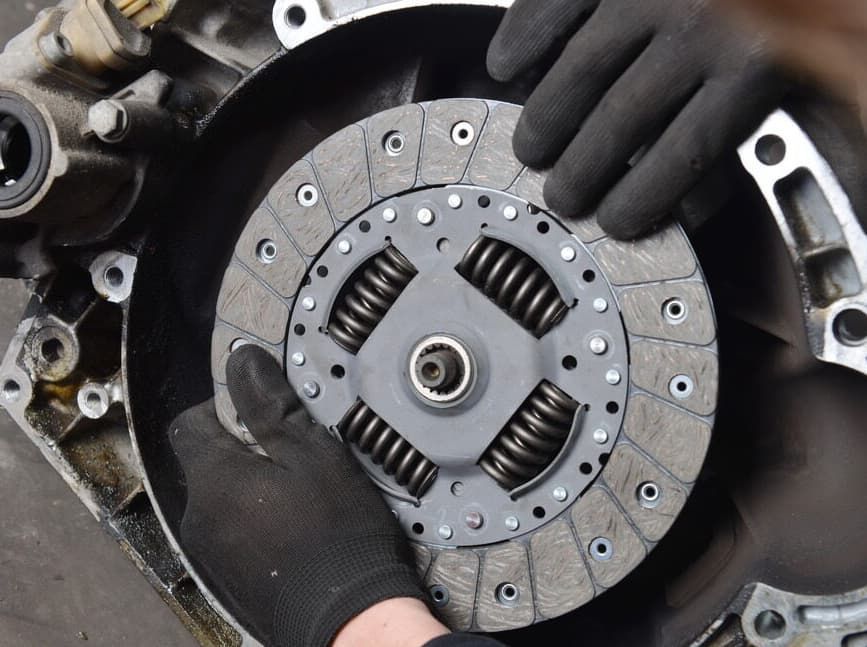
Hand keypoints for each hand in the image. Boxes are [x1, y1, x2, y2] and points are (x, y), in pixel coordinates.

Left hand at [169, 346, 431, 646]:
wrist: (348, 616)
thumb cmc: (336, 536)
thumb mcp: (311, 454)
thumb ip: (269, 405)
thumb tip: (243, 362)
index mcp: (214, 479)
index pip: (190, 422)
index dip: (224, 409)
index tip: (259, 413)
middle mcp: (200, 516)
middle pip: (209, 462)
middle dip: (245, 451)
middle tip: (294, 456)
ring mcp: (210, 551)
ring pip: (222, 497)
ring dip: (253, 488)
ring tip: (302, 496)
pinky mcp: (227, 577)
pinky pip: (233, 532)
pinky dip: (257, 522)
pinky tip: (297, 529)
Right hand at [488, 0, 783, 238]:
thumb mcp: (801, 70)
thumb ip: (764, 130)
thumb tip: (705, 200)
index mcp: (757, 63)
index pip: (682, 158)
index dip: (640, 201)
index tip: (617, 222)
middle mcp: (701, 25)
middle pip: (618, 122)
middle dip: (579, 173)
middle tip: (561, 196)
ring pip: (578, 71)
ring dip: (545, 119)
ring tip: (530, 148)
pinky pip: (554, 4)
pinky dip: (522, 37)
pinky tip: (506, 67)